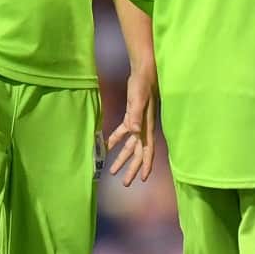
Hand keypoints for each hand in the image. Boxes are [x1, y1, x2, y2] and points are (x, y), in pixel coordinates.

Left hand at [106, 65, 157, 185]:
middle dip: (132, 167)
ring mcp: (138, 121)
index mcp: (146, 125)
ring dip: (123, 157)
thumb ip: (135, 116)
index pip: (147, 149)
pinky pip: (124, 131)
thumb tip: (133, 132)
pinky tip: (108, 145)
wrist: (144, 70)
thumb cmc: (142, 84)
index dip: (145, 164)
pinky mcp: (132, 115)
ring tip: (113, 170)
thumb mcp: (138, 99)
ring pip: (131, 144)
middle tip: (125, 183)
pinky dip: (116, 139)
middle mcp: (143, 126)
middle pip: (138, 152)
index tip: (142, 178)